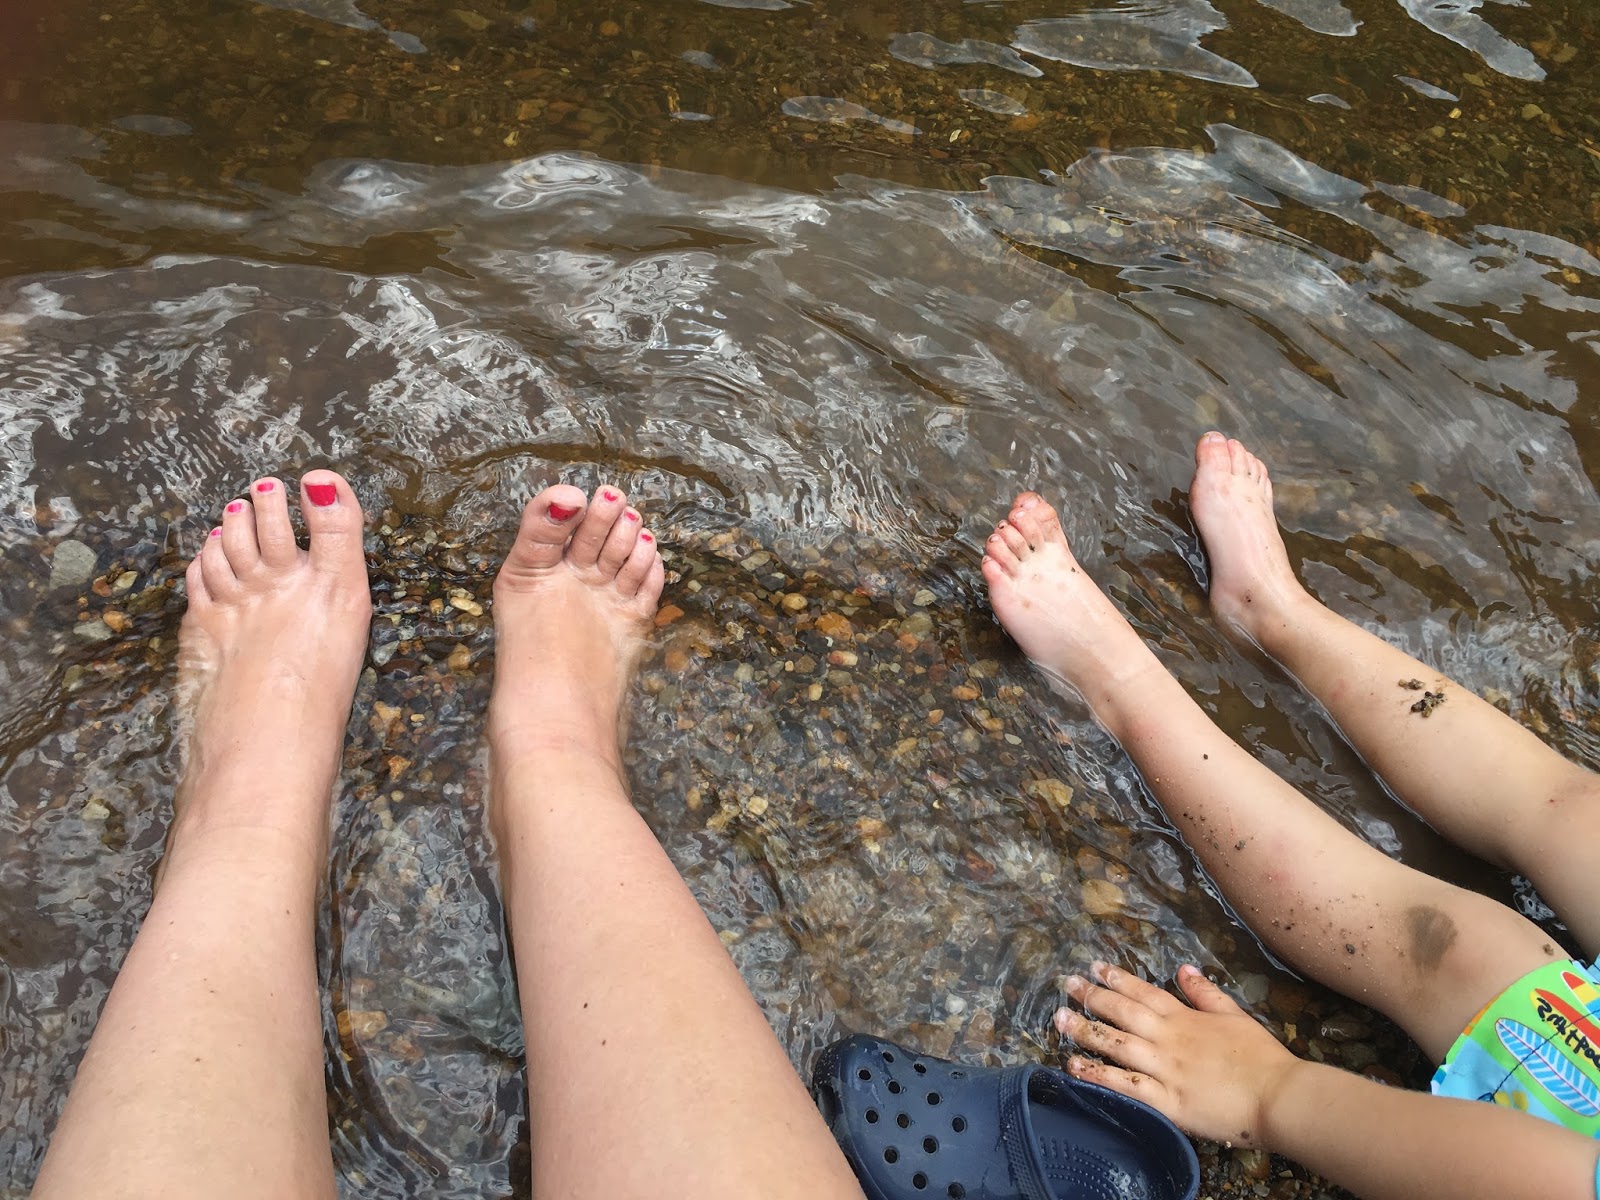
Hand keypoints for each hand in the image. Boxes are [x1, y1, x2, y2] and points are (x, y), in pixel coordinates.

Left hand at [1054, 961, 1300, 1147]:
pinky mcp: (1166, 1102)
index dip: (1117, 979)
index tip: (1094, 967)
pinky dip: (1097, 1075)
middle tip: (1066, 984)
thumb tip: (1182, 969)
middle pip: (1123, 1013)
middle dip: (1092, 996)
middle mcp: (1169, 1040)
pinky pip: (1125, 1086)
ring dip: (1085, 1030)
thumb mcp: (1235, 1015)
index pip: (1144, 993)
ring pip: (1116, 1045)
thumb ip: (1205, 993)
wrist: (1279, 1098)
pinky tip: (1074, 1066)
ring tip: (1058, 1018)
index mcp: (1186, 1019)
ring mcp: (1165, 1070)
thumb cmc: (1262, 1058)